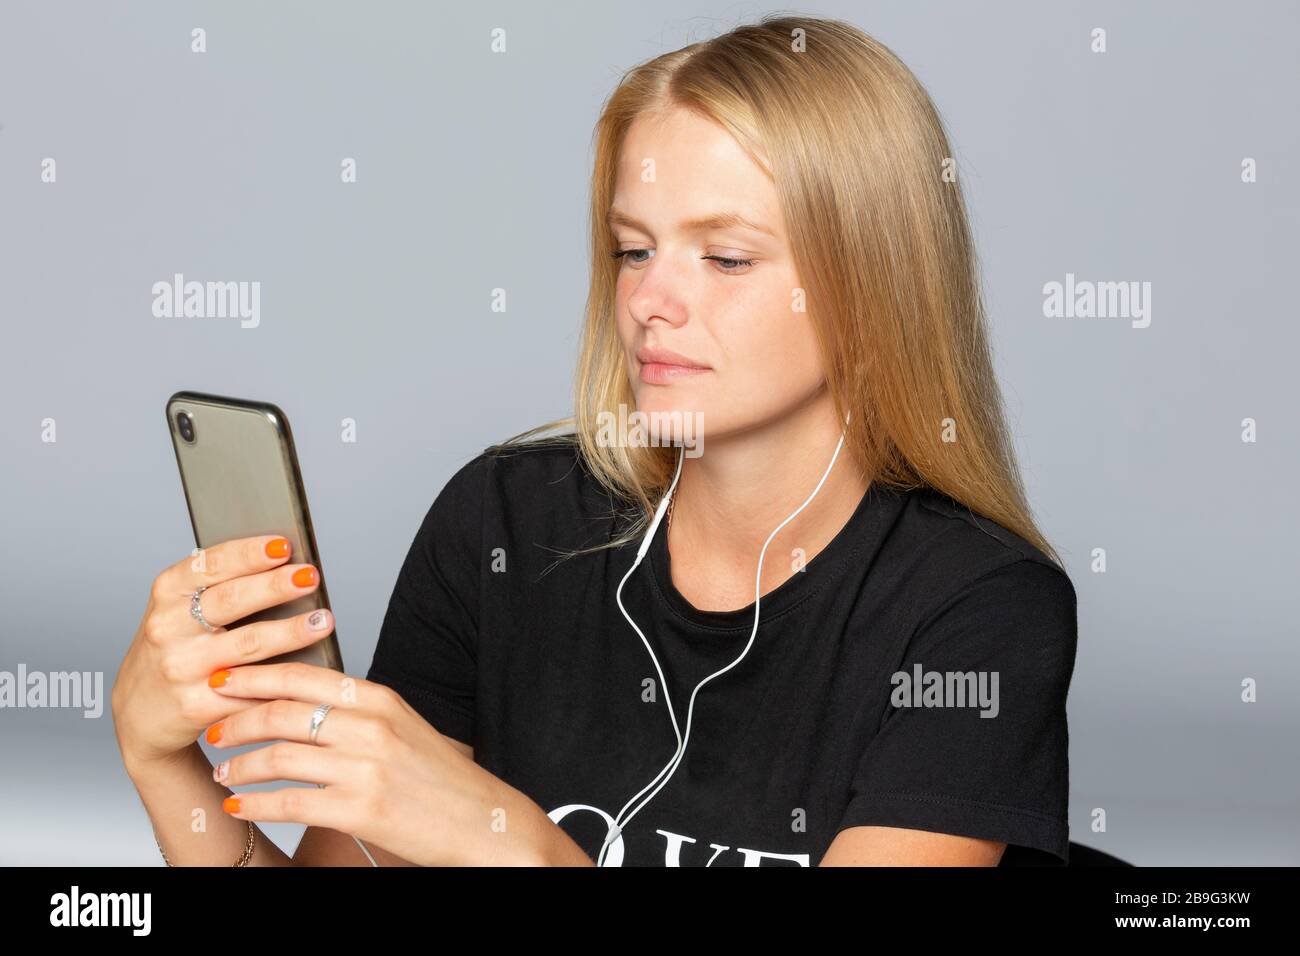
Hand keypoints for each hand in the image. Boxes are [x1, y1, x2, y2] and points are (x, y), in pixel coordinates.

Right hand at [111, 534, 332, 770]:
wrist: (142, 710)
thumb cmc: (176, 646)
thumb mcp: (181, 609)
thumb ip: (220, 587)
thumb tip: (286, 565)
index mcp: (168, 593)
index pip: (210, 565)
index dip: (248, 554)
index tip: (283, 545)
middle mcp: (169, 628)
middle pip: (231, 602)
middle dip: (275, 587)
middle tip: (310, 577)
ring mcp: (182, 668)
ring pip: (247, 645)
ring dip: (291, 632)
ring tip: (322, 620)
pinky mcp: (197, 704)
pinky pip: (250, 689)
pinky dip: (283, 680)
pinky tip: (311, 671)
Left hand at [204, 662, 549, 865]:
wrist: (481, 822)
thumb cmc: (439, 778)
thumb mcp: (404, 727)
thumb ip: (358, 710)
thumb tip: (302, 699)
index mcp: (380, 699)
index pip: (303, 676)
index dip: (255, 676)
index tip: (223, 679)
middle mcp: (371, 727)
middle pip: (283, 712)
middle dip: (236, 719)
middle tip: (213, 726)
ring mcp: (365, 768)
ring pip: (279, 756)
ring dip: (241, 763)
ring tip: (224, 769)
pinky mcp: (360, 809)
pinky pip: (290, 802)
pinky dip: (255, 803)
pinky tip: (240, 805)